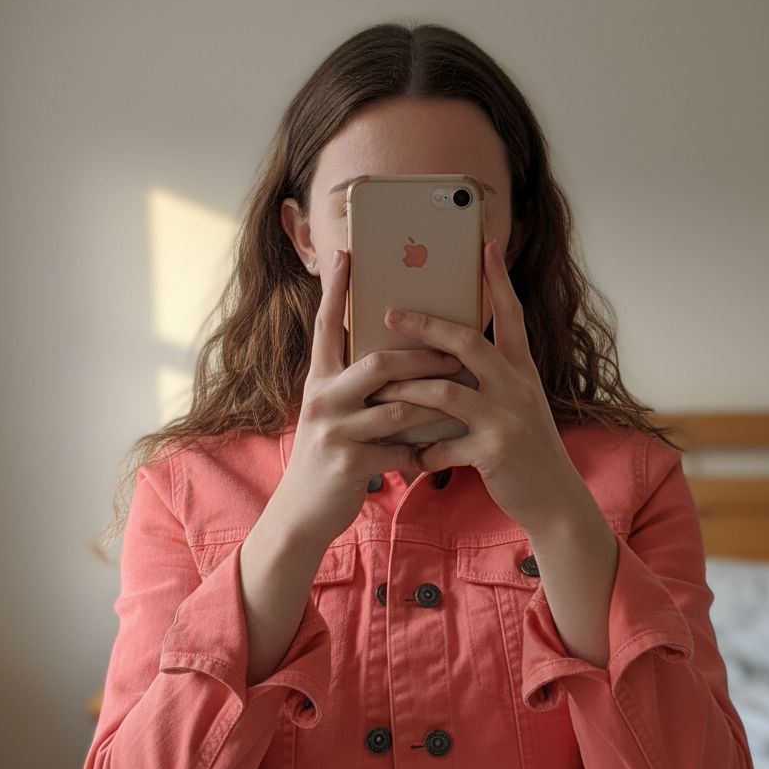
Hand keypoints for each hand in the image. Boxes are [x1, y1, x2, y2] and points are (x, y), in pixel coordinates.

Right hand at [279, 248, 466, 547]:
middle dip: (425, 356)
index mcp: (319, 380)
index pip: (327, 326)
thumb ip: (353, 384)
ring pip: (400, 406)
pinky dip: (426, 449)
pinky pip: (401, 449)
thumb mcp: (331, 413)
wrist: (301, 514)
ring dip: (439, 402)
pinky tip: (444, 451)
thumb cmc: (328, 456)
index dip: (336, 290)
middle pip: (380, 362)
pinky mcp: (349, 463)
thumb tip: (392, 354)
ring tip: (467, 395)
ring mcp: (335, 431)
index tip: (348, 255)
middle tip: (459, 351)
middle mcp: (322, 398)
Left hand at [373, 238, 589, 530]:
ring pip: (445, 392)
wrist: (556, 499)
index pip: (510, 315)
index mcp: (521, 371)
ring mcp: (506, 418)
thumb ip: (493, 379)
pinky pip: (445, 443)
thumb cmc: (527, 450)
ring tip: (381, 391)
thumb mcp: (519, 404)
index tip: (486, 245)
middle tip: (391, 313)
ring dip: (407, 391)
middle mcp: (517, 387)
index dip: (498, 280)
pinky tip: (414, 457)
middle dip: (426, 325)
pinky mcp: (495, 451)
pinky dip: (424, 450)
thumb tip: (451, 356)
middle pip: (467, 343)